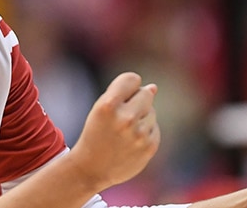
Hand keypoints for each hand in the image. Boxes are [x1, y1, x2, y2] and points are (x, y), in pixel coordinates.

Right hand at [68, 72, 159, 191]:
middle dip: (137, 100)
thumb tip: (154, 88)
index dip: (128, 85)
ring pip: (151, 111)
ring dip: (141, 117)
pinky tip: (131, 141)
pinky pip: (155, 127)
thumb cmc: (95, 133)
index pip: (132, 79)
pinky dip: (146, 131)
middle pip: (146, 93)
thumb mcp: (101, 109)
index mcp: (108, 105)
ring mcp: (139, 134)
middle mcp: (125, 118)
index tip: (121, 95)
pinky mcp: (149, 147)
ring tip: (124, 132)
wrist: (91, 168)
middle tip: (122, 115)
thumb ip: (125, 94)